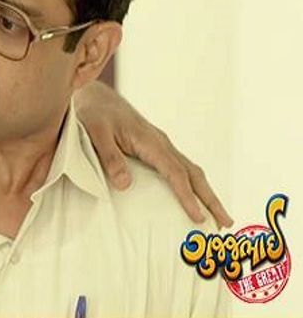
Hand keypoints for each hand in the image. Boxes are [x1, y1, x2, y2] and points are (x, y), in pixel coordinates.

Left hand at [75, 81, 232, 227]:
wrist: (95, 96)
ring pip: (190, 171)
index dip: (188, 196)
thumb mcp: (96, 133)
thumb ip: (110, 157)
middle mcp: (161, 144)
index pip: (176, 173)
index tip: (198, 218)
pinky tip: (192, 199)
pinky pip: (179, 169)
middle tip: (226, 223)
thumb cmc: (93, 114)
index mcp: (150, 142)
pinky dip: (191, 186)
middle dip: (211, 199)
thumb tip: (125, 184)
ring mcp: (160, 146)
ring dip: (206, 194)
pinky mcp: (154, 148)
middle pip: (193, 174)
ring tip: (217, 218)